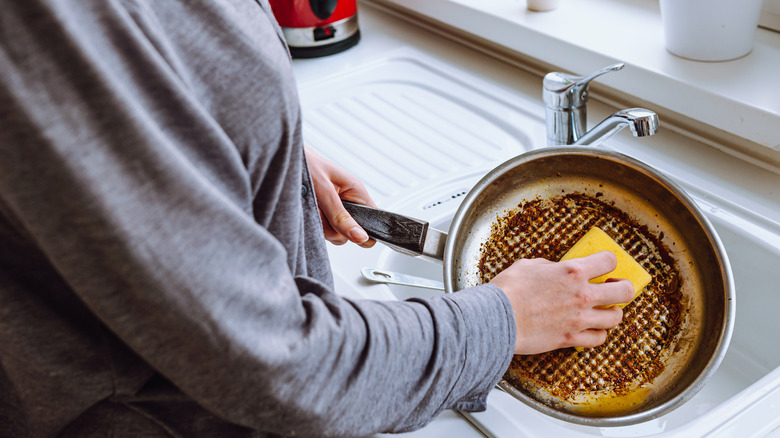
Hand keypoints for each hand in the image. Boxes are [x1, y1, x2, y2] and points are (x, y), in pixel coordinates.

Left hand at [304, 146, 375, 247]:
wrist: (284, 159)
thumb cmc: (306, 164)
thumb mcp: (324, 191)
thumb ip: (341, 217)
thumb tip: (361, 237)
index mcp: (356, 192)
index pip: (374, 219)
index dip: (366, 231)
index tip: (349, 232)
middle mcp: (348, 202)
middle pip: (351, 232)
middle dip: (334, 229)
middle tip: (321, 212)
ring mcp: (335, 210)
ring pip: (335, 234)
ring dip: (320, 226)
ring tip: (310, 207)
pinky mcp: (322, 215)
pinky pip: (322, 230)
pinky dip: (312, 224)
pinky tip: (306, 211)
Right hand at [489, 251, 634, 354]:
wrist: (496, 318)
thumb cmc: (508, 291)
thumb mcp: (528, 265)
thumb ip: (548, 266)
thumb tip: (554, 270)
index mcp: (572, 271)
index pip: (609, 261)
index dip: (609, 261)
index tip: (605, 265)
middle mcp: (582, 295)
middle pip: (624, 291)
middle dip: (622, 288)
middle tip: (614, 288)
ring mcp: (579, 319)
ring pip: (615, 318)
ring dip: (611, 313)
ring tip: (604, 311)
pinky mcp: (570, 338)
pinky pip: (598, 339)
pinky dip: (597, 334)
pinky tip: (591, 329)